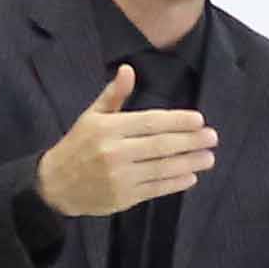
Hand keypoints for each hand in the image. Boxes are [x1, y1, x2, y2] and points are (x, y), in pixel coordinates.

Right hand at [37, 63, 219, 218]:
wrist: (55, 184)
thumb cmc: (78, 145)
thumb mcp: (91, 116)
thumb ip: (113, 95)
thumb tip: (128, 69)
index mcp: (107, 129)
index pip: (150, 122)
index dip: (177, 121)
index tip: (199, 120)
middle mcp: (114, 152)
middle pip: (161, 145)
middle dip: (190, 141)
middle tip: (213, 138)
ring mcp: (119, 177)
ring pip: (162, 168)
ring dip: (189, 163)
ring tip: (208, 157)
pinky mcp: (123, 198)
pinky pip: (156, 189)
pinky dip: (175, 183)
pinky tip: (191, 176)